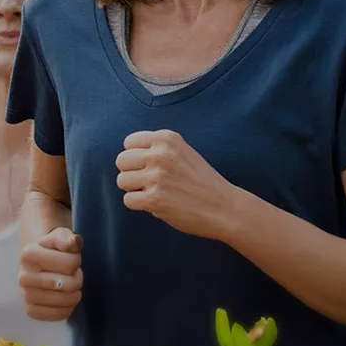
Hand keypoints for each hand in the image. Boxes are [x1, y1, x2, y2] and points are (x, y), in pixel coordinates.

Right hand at [18, 228, 82, 320]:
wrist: (38, 263)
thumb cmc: (52, 248)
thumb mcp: (60, 236)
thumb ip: (68, 238)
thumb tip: (74, 242)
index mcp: (28, 254)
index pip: (69, 263)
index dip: (77, 260)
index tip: (71, 257)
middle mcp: (23, 276)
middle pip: (69, 284)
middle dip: (78, 278)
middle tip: (73, 273)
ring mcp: (25, 295)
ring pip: (65, 300)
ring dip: (75, 293)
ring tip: (70, 285)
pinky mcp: (30, 311)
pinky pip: (59, 314)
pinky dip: (68, 307)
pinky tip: (65, 298)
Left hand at [116, 130, 236, 238]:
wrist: (224, 207)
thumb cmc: (202, 181)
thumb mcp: (183, 152)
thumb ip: (158, 149)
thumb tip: (127, 157)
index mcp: (167, 138)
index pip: (129, 142)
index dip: (136, 157)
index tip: (149, 167)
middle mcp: (160, 153)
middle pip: (121, 160)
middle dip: (131, 173)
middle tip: (148, 183)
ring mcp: (157, 176)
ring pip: (122, 180)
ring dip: (134, 190)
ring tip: (154, 193)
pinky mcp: (154, 199)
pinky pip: (128, 200)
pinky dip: (139, 205)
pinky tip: (156, 204)